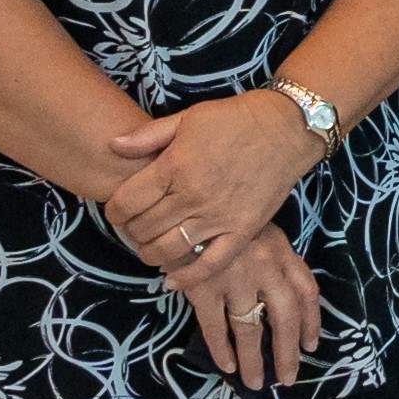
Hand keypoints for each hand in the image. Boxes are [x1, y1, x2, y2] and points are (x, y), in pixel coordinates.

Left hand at [102, 92, 320, 272]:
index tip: (116, 211)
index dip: (114, 211)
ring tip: (149, 249)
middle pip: (144, 228)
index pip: (127, 202)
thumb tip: (114, 145)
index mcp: (173, 167)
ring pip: (169, 249)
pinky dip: (188, 277)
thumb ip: (148, 135)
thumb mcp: (186, 117)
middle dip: (130, 232)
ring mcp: (217, 217)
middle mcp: (192, 196)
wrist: (284, 129)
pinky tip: (173, 281)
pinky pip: (211, 263)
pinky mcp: (242, 231)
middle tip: (133, 228)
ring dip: (151, 254)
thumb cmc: (234, 119)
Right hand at [175, 224, 324, 389]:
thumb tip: (280, 294)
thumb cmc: (221, 213)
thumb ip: (272, 256)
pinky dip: (221, 350)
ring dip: (253, 360)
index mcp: (281, 249)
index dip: (311, 321)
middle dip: (287, 352)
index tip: (311, 345)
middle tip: (288, 378)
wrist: (181, 202)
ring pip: (249, 329)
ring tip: (254, 383)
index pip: (306, 290)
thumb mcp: (258, 226)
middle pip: (284, 318)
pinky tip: (227, 366)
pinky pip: (214, 327)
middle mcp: (264, 266)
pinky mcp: (203, 287)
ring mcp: (234, 277)